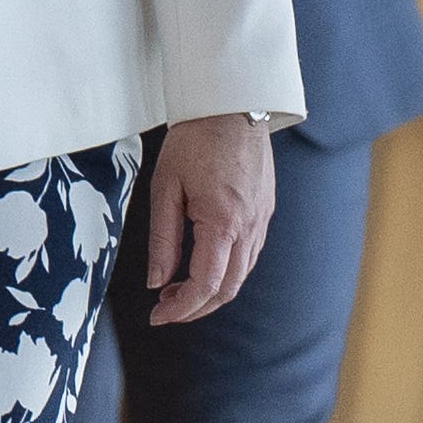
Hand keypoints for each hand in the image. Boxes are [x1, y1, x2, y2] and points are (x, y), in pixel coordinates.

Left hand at [139, 115, 275, 323]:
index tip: (158, 316)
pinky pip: (249, 254)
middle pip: (228, 289)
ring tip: (177, 288)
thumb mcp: (165, 188)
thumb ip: (163, 240)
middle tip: (165, 309)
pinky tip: (203, 264)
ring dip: (212, 291)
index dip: (181, 308)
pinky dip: (227, 270)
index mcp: (223, 223)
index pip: (206, 285)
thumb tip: (157, 281)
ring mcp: (262, 220)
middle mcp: (250, 227)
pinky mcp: (265, 211)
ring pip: (242, 274)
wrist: (232, 106)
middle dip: (196, 307)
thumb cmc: (195, 141)